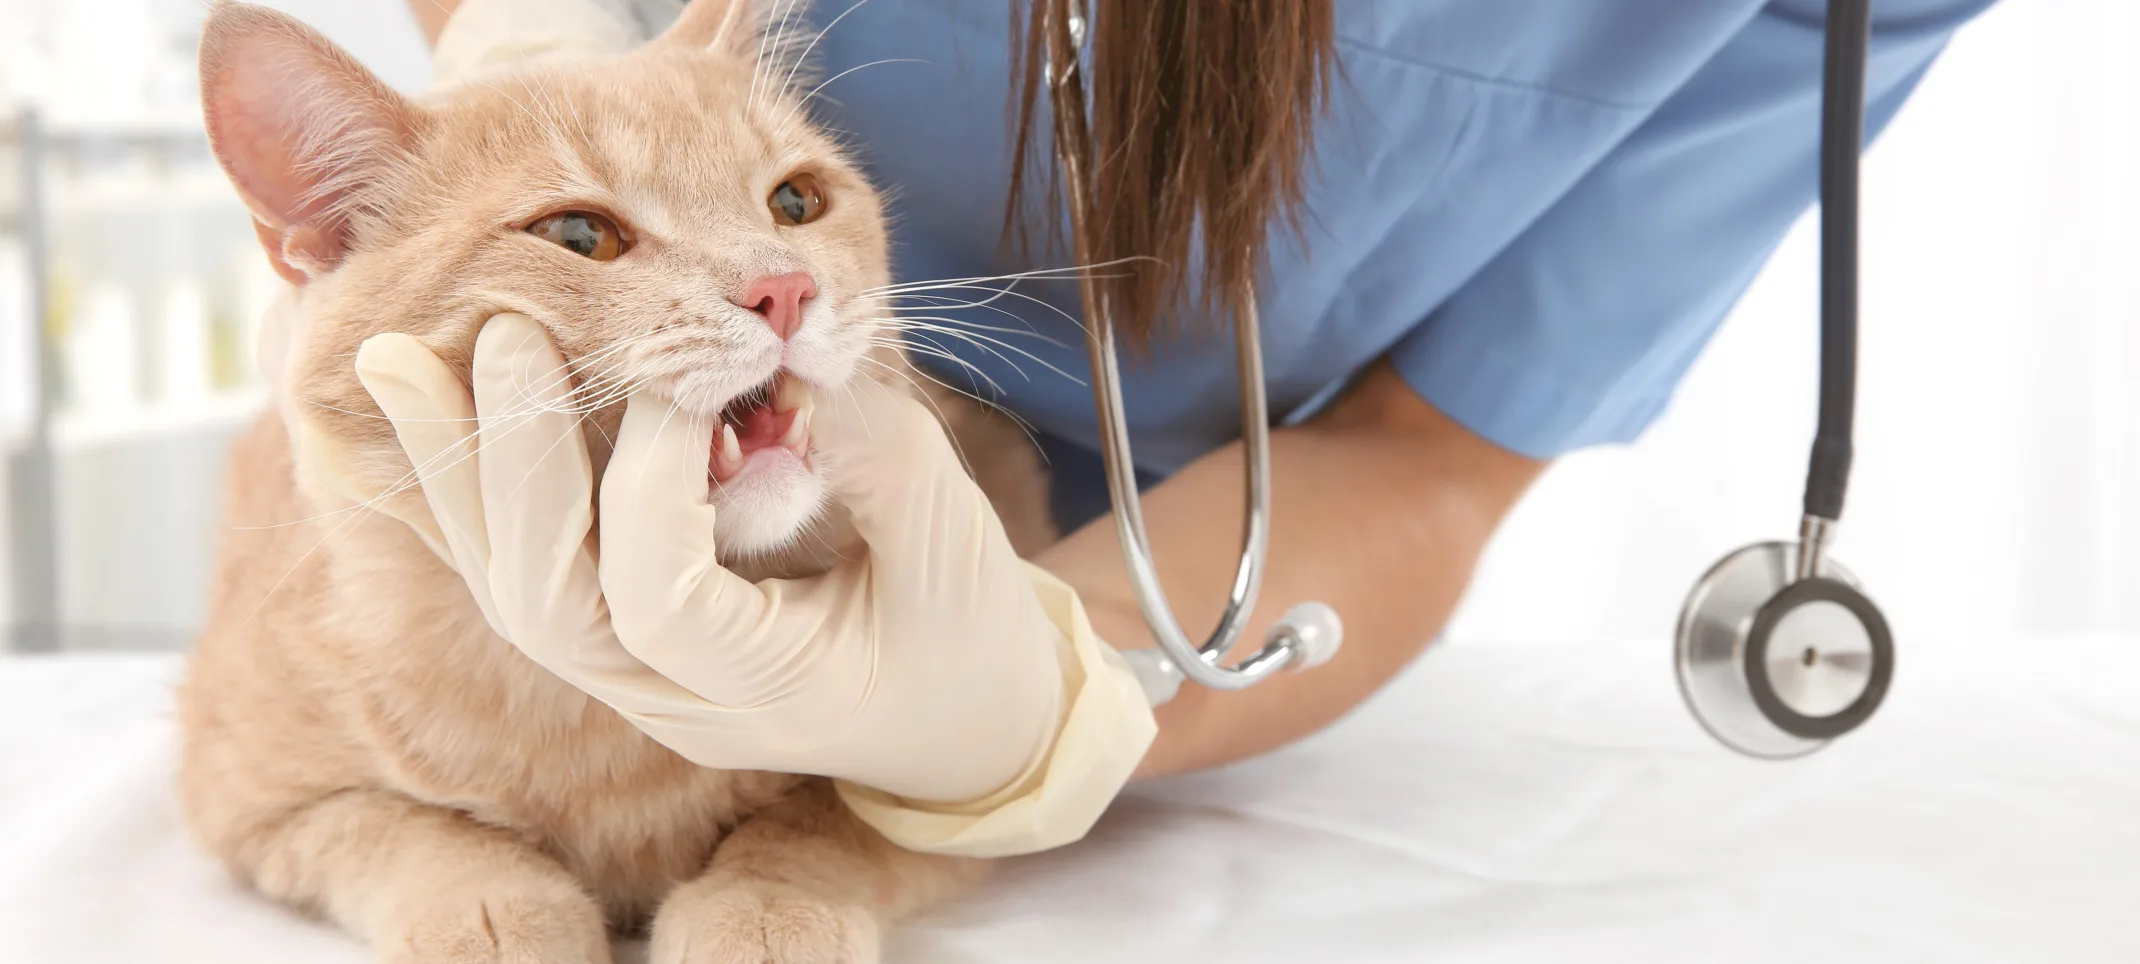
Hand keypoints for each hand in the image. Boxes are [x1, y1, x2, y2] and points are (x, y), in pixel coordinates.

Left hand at [342, 314, 1153, 855]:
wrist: (960, 720)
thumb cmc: (965, 628)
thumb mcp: (952, 541)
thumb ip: (875, 448)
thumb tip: (794, 336)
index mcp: (766, 693)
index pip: (661, 597)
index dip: (658, 480)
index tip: (694, 376)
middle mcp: (673, 699)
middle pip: (547, 602)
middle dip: (517, 468)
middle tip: (503, 337)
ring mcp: (632, 676)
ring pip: (509, 585)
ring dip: (457, 470)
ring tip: (399, 355)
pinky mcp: (616, 634)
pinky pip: (515, 568)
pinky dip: (461, 490)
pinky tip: (411, 410)